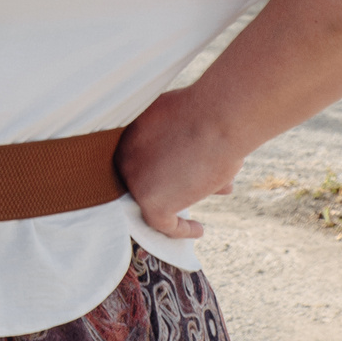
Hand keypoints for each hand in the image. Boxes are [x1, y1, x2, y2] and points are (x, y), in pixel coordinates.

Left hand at [114, 84, 240, 238]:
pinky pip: (163, 224)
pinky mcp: (151, 202)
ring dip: (176, 205)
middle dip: (168, 183)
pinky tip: (198, 229)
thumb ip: (180, 143)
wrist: (217, 117)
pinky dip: (180, 229)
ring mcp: (134, 180)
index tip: (172, 173)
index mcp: (127, 133)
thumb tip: (195, 163)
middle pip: (146, 178)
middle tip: (187, 189)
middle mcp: (124, 157)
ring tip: (192, 213)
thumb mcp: (182, 122)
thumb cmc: (205, 111)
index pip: (137, 158)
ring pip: (154, 199)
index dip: (157, 166)